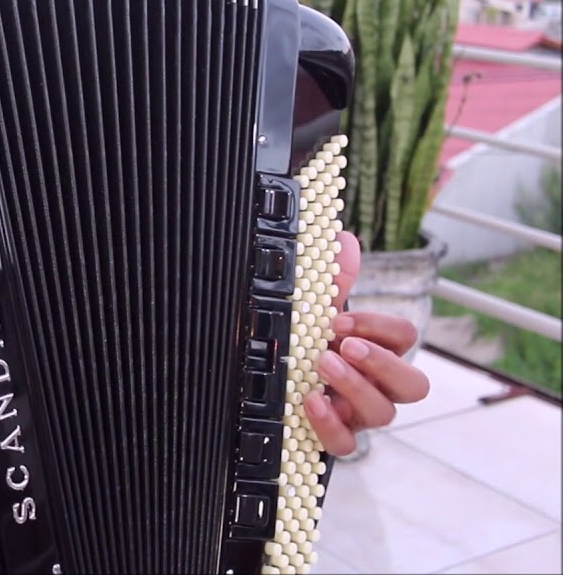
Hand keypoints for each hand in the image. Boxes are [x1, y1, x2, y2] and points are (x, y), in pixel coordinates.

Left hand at [304, 231, 430, 455]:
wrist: (272, 385)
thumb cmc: (307, 345)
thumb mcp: (316, 314)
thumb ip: (333, 281)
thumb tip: (345, 242)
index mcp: (379, 351)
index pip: (404, 338)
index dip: (379, 327)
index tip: (339, 320)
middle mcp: (378, 386)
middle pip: (413, 385)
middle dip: (382, 363)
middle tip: (346, 346)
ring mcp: (359, 415)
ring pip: (383, 414)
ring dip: (355, 387)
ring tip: (323, 364)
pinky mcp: (335, 438)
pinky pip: (347, 444)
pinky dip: (331, 425)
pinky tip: (310, 400)